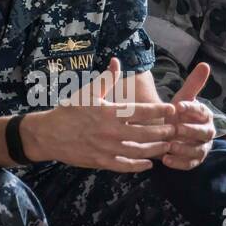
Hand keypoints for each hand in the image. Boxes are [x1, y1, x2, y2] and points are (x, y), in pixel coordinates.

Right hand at [22, 57, 177, 172]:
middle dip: (163, 131)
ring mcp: (106, 148)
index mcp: (109, 112)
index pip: (141, 111)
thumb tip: (117, 60)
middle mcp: (111, 131)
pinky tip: (149, 163)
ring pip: (138, 151)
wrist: (48, 134)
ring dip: (155, 149)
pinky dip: (139, 165)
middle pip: (145, 133)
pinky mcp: (101, 162)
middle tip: (176, 129)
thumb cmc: (69, 110)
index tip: (172, 110)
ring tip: (167, 145)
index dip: (159, 111)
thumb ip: (107, 78)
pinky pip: (124, 165)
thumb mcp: (88, 92)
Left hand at [160, 62, 214, 170]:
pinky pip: (189, 164)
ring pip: (197, 150)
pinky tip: (165, 159)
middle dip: (190, 131)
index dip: (191, 108)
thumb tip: (205, 64)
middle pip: (204, 133)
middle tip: (175, 128)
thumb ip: (194, 84)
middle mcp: (208, 132)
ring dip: (184, 148)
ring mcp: (202, 147)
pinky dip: (178, 163)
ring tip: (170, 146)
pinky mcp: (194, 160)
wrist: (170, 132)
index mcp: (206, 115)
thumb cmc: (178, 114)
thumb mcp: (183, 98)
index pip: (201, 111)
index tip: (177, 105)